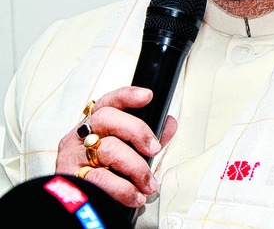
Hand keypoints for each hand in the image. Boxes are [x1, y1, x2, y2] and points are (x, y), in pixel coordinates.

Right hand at [56, 86, 177, 207]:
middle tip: (154, 149)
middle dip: (137, 131)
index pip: (108, 102)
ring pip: (108, 149)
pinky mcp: (72, 180)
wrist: (76, 209)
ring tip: (149, 184)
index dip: (127, 96)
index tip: (147, 96)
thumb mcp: (126, 151)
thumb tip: (169, 124)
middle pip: (107, 118)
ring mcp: (73, 156)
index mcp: (94, 124)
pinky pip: (101, 179)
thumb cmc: (102, 173)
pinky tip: (135, 196)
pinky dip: (124, 189)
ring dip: (136, 167)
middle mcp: (81, 135)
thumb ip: (147, 137)